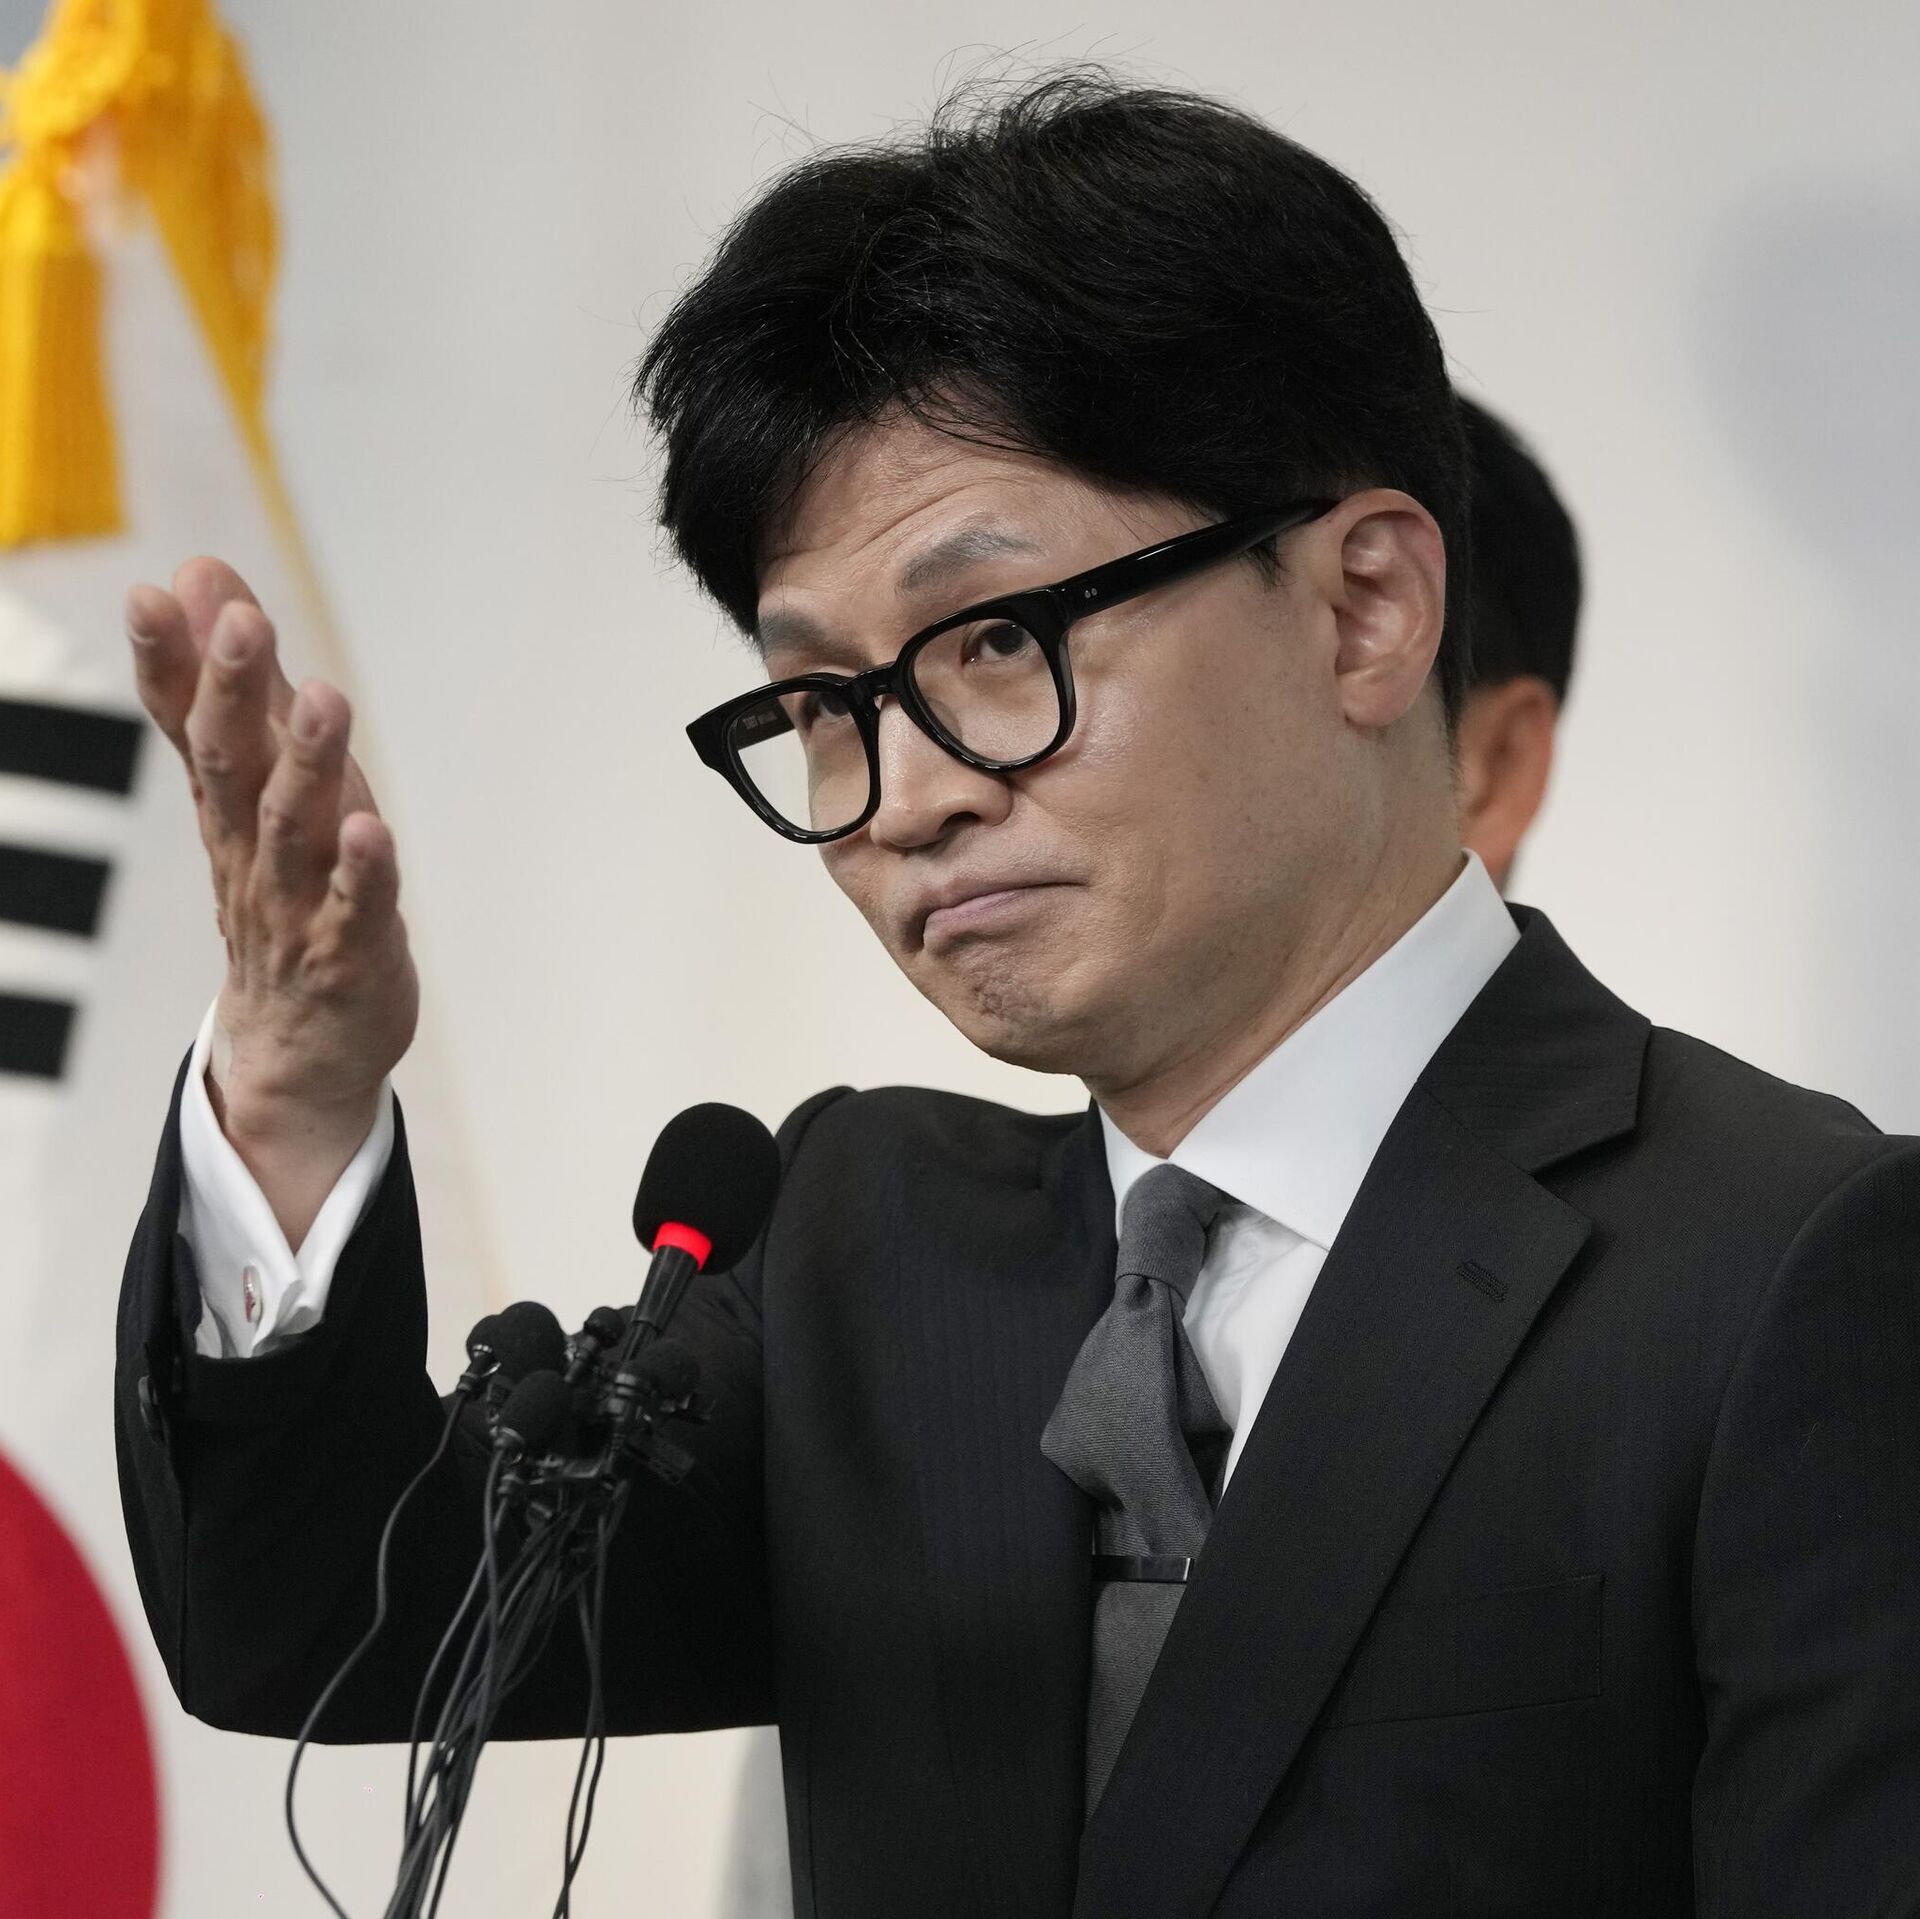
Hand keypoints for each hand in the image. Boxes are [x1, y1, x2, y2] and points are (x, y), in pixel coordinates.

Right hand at [127, 558, 417, 1217]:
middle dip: (235, 693)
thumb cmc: (286, 894)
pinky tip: (373, 830)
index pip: (189, 726)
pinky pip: (355, 911)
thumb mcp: (253, 789)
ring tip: (324, 701)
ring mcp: (299, 904)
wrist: (297, 1048)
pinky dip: (363, 872)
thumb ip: (230, 687)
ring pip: (295, 830)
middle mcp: (253, 848)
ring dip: (308, 764)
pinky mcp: (350, 954)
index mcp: (229, 805)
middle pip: (234, 766)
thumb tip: (199, 575)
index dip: (170, 662)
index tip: (155, 592)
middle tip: (242, 622)